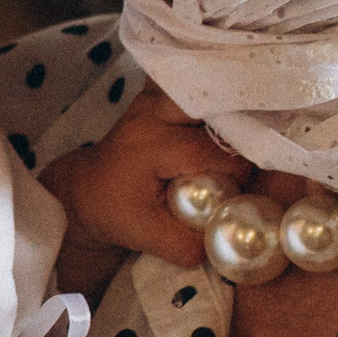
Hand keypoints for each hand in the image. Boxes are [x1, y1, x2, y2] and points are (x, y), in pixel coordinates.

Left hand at [41, 85, 247, 271]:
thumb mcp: (148, 237)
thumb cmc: (115, 211)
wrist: (86, 189)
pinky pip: (196, 93)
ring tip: (241, 138)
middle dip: (238, 131)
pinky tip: (224, 123)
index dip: (238, 170)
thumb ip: (190, 244)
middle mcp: (152, 112)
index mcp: (150, 144)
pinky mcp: (160, 96)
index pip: (213, 151)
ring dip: (228, 113)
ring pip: (207, 94)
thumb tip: (234, 240)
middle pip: (214, 109)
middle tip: (251, 155)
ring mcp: (155, 98)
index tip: (245, 188)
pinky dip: (213, 105)